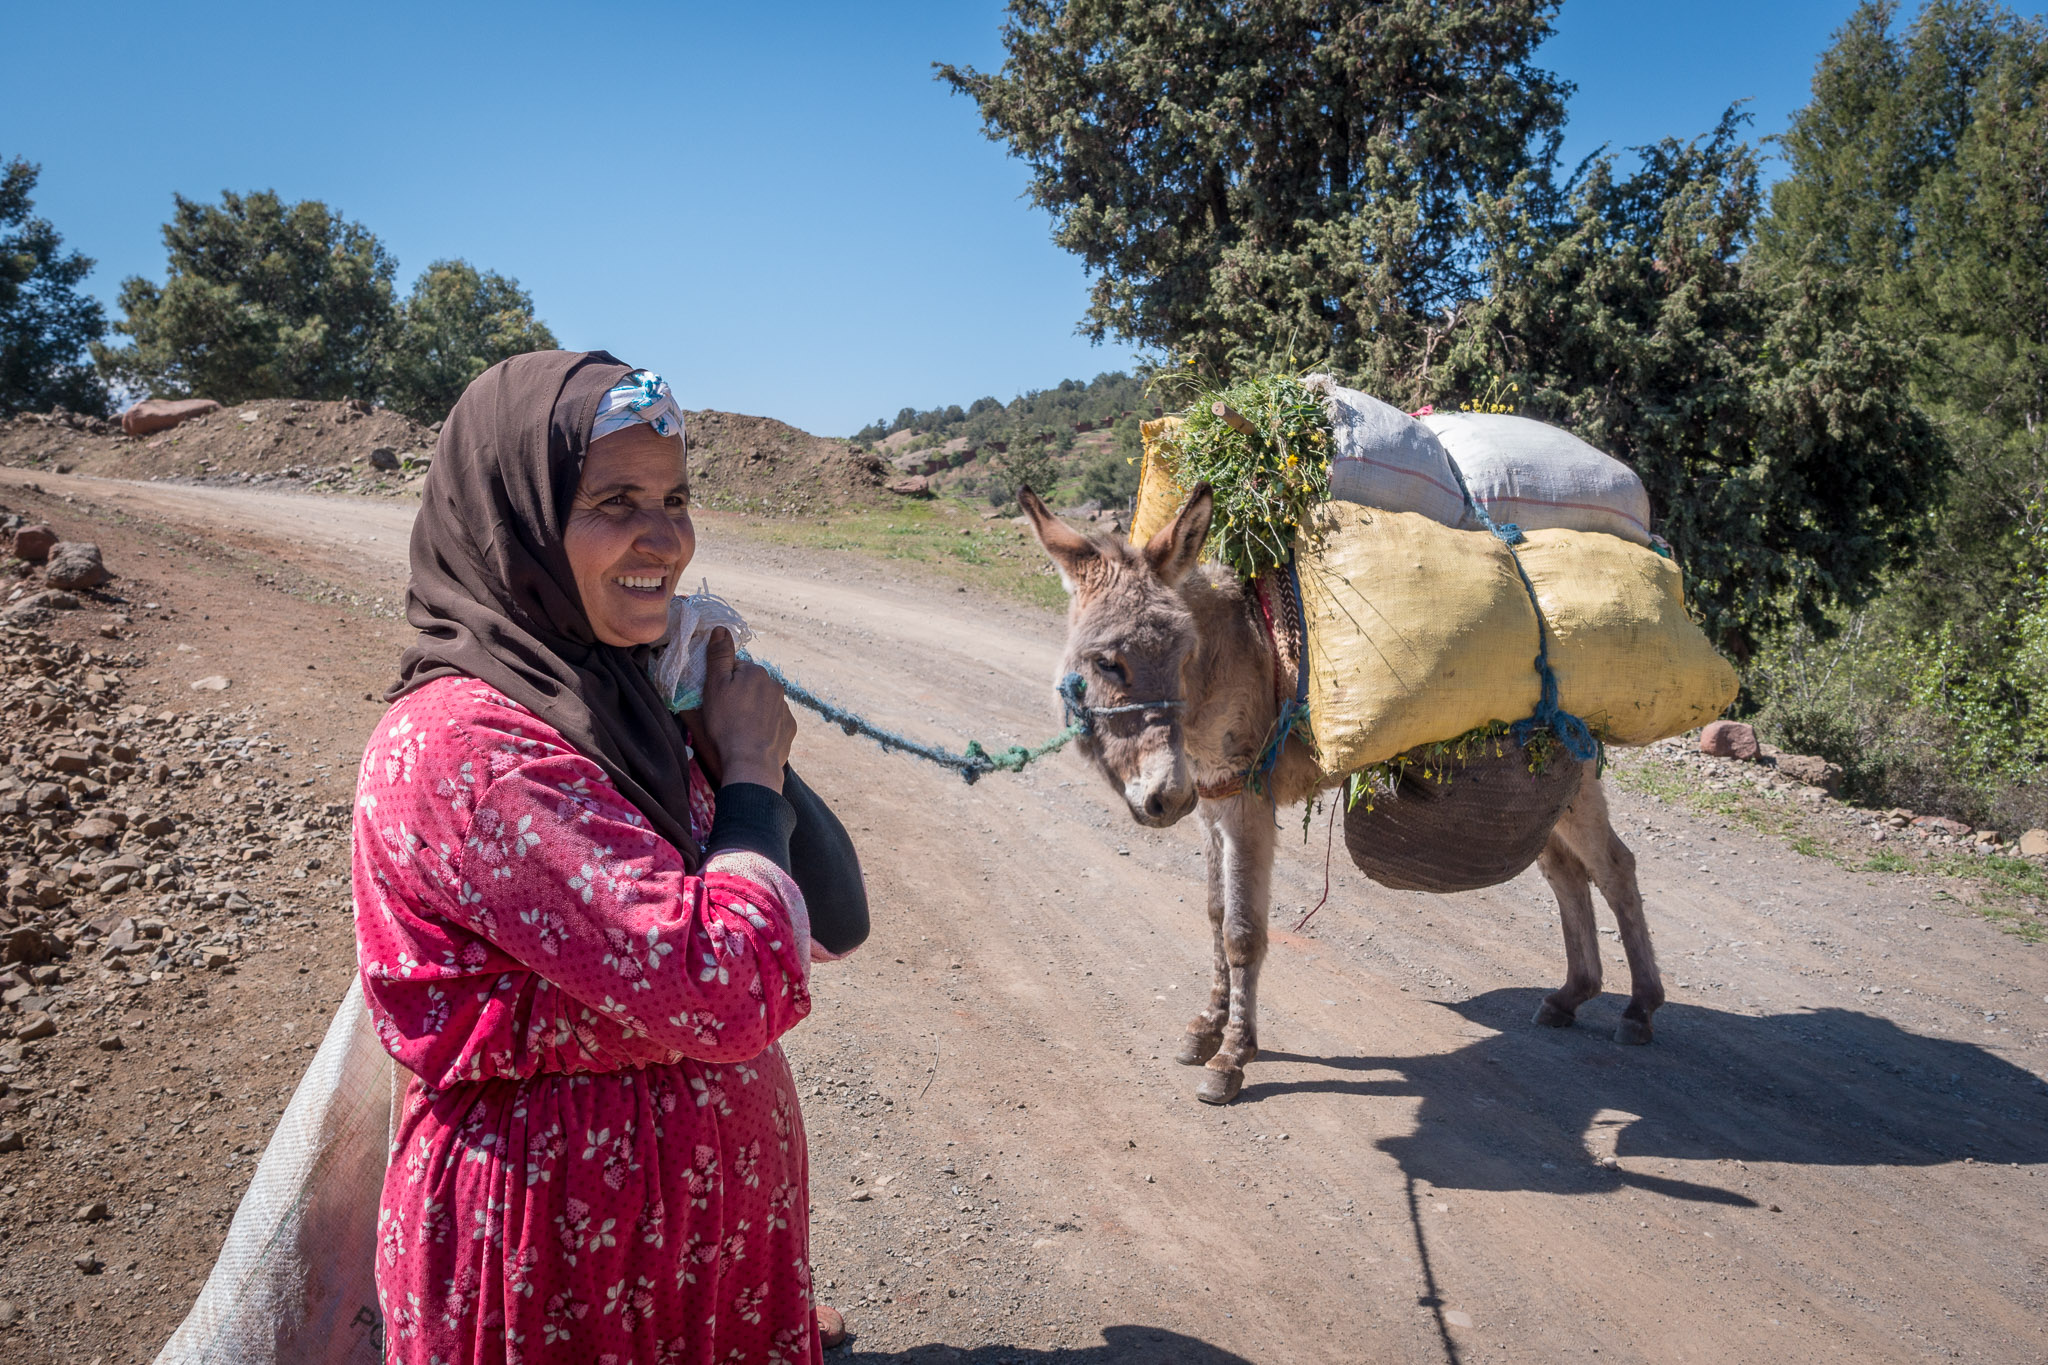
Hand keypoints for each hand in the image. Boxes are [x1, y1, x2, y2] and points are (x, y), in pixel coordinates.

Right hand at [698, 628, 794, 791]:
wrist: (751, 762)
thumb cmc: (727, 723)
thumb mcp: (715, 686)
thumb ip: (719, 656)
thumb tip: (722, 628)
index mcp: (757, 673)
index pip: (737, 670)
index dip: (724, 683)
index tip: (718, 700)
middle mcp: (776, 686)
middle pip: (752, 686)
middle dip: (741, 696)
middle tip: (727, 716)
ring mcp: (785, 708)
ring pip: (764, 704)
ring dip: (753, 711)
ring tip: (740, 730)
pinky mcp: (790, 728)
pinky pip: (774, 722)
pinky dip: (765, 727)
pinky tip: (754, 739)